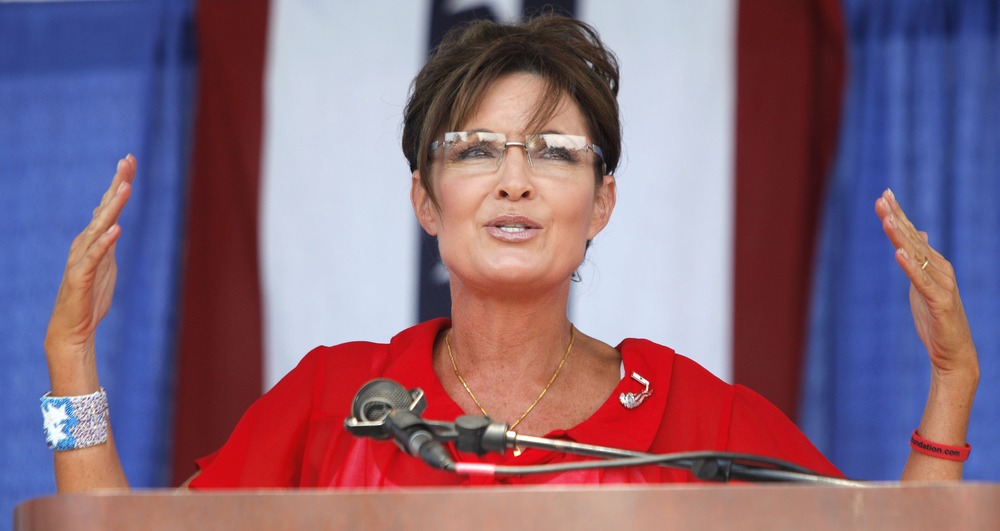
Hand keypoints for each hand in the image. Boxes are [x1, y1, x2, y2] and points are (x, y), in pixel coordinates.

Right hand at [44, 155, 135, 391]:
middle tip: (127, 161)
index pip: (108, 205)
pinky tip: (116, 230)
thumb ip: (108, 242)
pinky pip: (95, 257)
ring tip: (125, 188)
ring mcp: (82, 258)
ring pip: (99, 227)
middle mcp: (85, 243)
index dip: (119, 183)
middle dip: (117, 184)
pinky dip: (105, 243)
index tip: (129, 160)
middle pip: (104, 208)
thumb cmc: (90, 296)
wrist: (72, 328)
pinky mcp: (82, 276)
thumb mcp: (106, 263)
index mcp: (93, 239)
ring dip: (112, 207)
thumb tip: (112, 222)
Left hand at [875, 188, 978, 379]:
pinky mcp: (940, 302)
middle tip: (881, 199)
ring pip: (917, 256)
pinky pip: (922, 282)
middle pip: (914, 239)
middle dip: (897, 218)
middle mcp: (940, 269)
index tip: (884, 194)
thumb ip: (920, 259)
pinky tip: (898, 253)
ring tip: (887, 219)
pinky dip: (910, 267)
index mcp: (934, 264)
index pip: (913, 234)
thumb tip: (918, 234)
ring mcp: (942, 285)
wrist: (954, 353)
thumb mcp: (923, 284)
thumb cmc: (936, 319)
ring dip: (901, 237)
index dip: (899, 214)